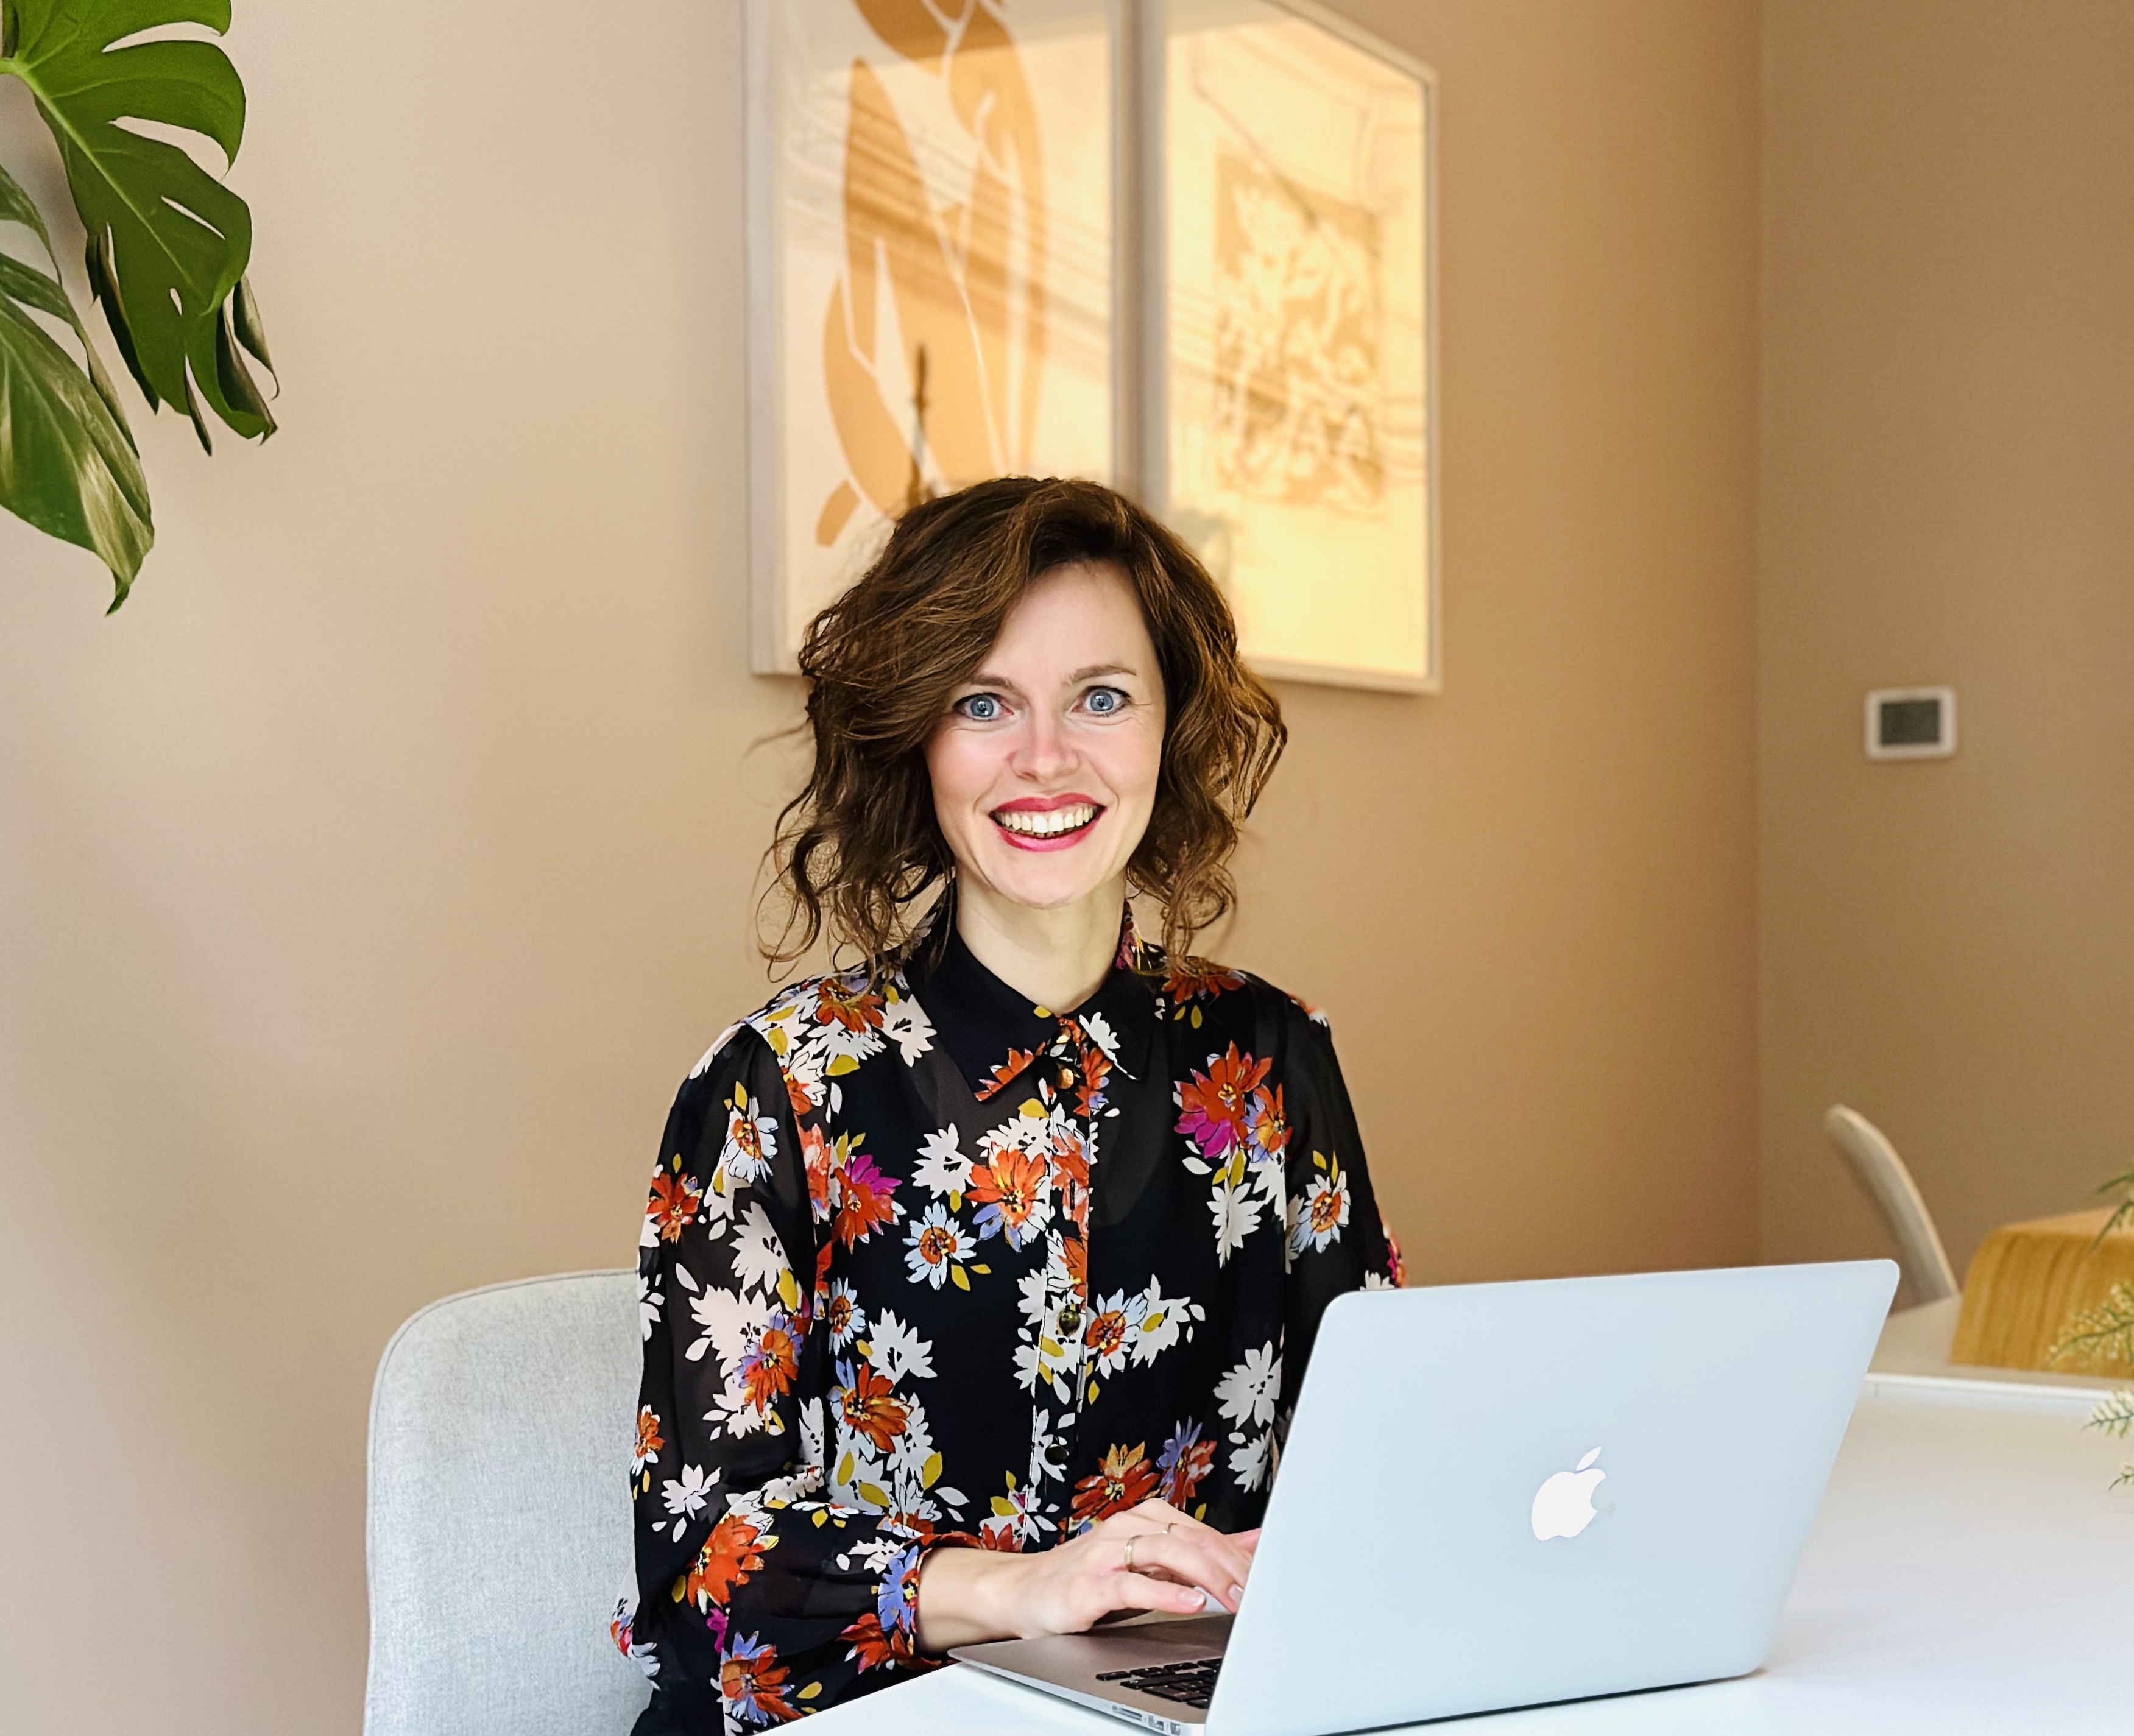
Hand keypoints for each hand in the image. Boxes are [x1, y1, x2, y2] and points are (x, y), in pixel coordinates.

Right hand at [916, 1499, 1259, 1652]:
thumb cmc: (1091, 1577)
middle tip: (1261, 1591)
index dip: (1241, 1554)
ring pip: (1167, 1553)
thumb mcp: (1151, 1562)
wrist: (1025, 1591)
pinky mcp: (1090, 1584)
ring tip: (1236, 1597)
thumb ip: (1202, 1552)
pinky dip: (1165, 1592)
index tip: (1271, 1576)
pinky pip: (1133, 1584)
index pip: (1206, 1533)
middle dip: (1231, 1565)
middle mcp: (1130, 1529)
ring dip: (1207, 1576)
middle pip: (1192, 1539)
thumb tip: (1255, 1541)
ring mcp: (1108, 1554)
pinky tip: (1190, 1603)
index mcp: (1149, 1521)